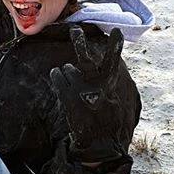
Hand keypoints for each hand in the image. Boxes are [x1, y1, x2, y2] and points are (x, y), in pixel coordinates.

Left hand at [50, 27, 124, 160]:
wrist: (97, 144)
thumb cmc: (106, 120)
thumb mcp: (112, 101)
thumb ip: (107, 85)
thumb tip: (101, 72)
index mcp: (109, 85)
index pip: (112, 61)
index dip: (114, 45)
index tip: (115, 31)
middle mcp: (94, 86)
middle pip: (86, 59)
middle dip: (80, 42)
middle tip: (74, 30)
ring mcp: (80, 91)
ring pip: (68, 68)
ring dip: (68, 72)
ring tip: (74, 85)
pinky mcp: (68, 99)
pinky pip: (58, 78)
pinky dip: (57, 76)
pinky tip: (59, 78)